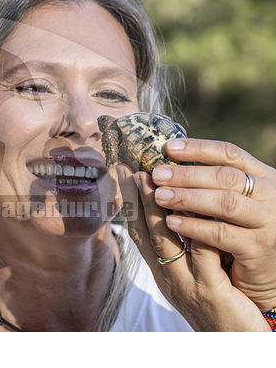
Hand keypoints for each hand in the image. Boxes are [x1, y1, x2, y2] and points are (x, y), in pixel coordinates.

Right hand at [118, 163, 270, 330]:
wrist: (235, 343)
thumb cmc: (218, 304)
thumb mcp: (193, 274)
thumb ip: (184, 247)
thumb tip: (175, 212)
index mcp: (162, 271)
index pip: (139, 232)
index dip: (130, 203)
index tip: (125, 175)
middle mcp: (167, 276)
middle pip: (145, 233)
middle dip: (137, 199)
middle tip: (132, 169)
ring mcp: (186, 283)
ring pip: (166, 241)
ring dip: (157, 210)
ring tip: (154, 182)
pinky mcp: (209, 291)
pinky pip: (201, 254)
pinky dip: (195, 229)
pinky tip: (194, 209)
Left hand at [151, 138, 275, 312]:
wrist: (271, 272)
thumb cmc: (245, 230)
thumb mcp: (236, 200)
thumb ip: (214, 182)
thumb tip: (169, 161)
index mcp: (263, 177)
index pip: (229, 154)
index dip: (198, 148)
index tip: (167, 147)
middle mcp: (270, 195)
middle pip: (225, 176)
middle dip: (187, 174)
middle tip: (157, 174)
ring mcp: (267, 221)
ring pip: (225, 203)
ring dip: (188, 198)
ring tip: (159, 196)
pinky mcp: (259, 247)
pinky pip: (222, 234)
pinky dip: (195, 227)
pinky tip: (172, 223)